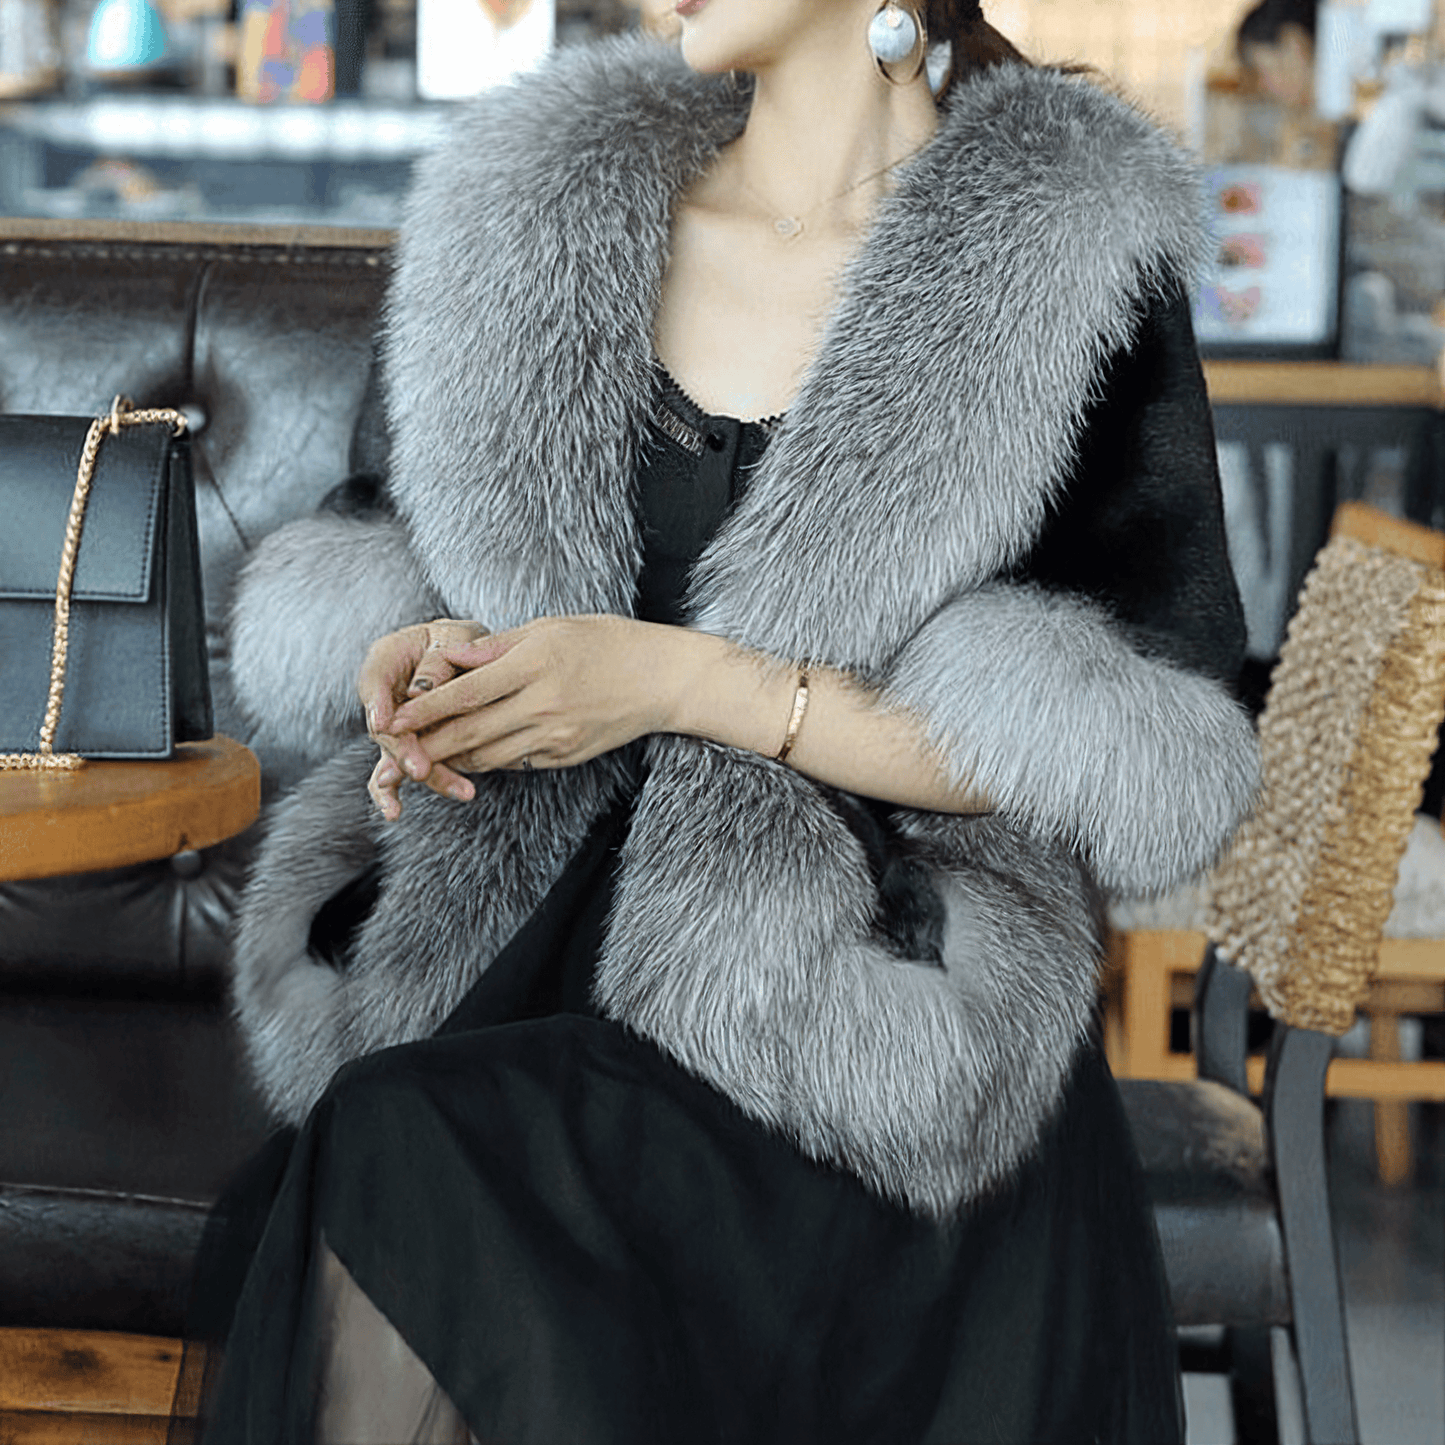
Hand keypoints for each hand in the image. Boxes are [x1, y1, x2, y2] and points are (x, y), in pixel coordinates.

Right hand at [357, 618, 488, 819]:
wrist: (466, 653)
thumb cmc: (459, 640)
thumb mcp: (454, 638)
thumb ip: (437, 660)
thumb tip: (419, 691)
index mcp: (386, 658)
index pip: (374, 681)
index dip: (377, 704)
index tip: (383, 724)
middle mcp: (382, 695)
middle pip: (386, 727)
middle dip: (403, 750)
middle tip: (421, 768)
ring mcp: (393, 724)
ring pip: (395, 754)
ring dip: (421, 773)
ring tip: (451, 790)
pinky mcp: (408, 747)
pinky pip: (396, 770)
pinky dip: (392, 792)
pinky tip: (393, 813)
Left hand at [375, 615, 687, 805]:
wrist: (662, 680)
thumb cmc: (608, 643)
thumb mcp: (551, 628)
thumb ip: (497, 648)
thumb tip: (450, 659)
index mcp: (535, 664)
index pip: (465, 693)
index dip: (424, 708)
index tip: (393, 717)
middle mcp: (542, 704)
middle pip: (469, 733)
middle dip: (426, 744)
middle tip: (392, 750)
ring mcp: (555, 735)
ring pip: (487, 756)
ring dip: (451, 758)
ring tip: (421, 755)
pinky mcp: (565, 756)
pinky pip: (515, 762)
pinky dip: (488, 759)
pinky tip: (470, 756)